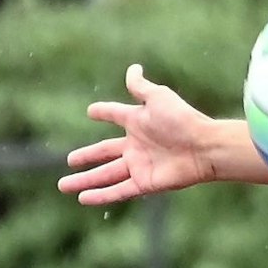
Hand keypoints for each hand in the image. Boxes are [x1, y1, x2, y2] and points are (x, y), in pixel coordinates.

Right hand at [63, 64, 223, 203]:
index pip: (115, 115)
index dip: (104, 112)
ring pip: (105, 175)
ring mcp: (139, 166)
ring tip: (63, 186)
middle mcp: (137, 146)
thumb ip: (140, 86)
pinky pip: (118, 191)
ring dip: (85, 181)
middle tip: (69, 161)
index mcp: (138, 123)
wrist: (204, 147)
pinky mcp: (145, 183)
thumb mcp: (158, 97)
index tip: (92, 112)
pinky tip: (83, 199)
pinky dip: (101, 196)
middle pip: (104, 152)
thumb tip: (133, 68)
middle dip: (86, 157)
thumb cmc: (182, 119)